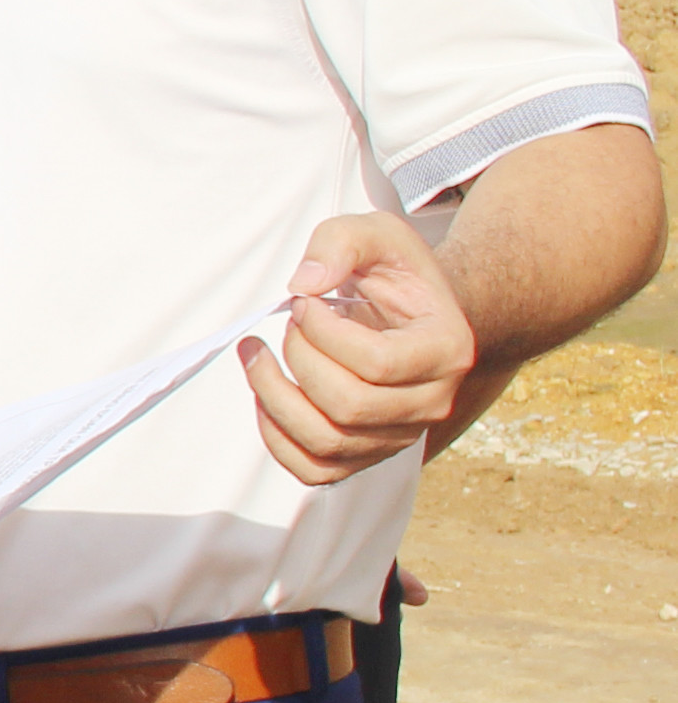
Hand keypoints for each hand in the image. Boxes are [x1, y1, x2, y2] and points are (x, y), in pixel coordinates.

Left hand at [239, 213, 476, 485]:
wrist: (410, 312)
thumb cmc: (393, 274)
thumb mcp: (375, 232)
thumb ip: (341, 242)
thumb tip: (304, 285)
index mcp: (447, 350)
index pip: (377, 364)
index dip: (323, 333)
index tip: (304, 303)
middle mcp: (432, 402)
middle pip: (349, 406)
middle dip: (299, 359)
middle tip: (288, 325)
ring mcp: (399, 434)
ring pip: (327, 443)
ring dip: (273, 397)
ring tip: (256, 355)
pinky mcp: (365, 454)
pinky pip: (313, 470)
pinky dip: (275, 438)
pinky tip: (264, 393)